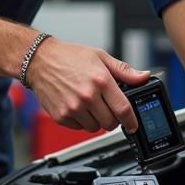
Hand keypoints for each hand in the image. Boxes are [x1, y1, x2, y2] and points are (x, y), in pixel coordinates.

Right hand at [27, 38, 148, 132]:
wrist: (40, 61)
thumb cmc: (70, 57)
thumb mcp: (101, 57)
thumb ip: (124, 70)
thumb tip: (143, 76)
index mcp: (101, 80)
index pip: (123, 109)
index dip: (131, 121)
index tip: (133, 125)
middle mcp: (87, 96)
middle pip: (110, 123)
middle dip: (113, 118)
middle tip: (108, 107)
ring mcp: (73, 108)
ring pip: (95, 127)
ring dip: (96, 120)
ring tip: (90, 103)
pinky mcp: (61, 116)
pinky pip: (79, 128)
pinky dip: (82, 121)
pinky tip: (78, 105)